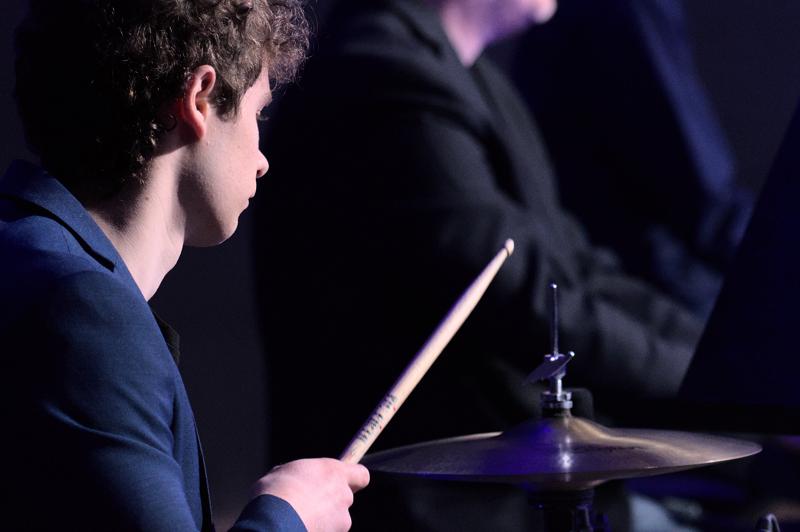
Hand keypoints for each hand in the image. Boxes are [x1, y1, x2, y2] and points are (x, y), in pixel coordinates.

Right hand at [252, 458, 369, 530]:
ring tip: (298, 518)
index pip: (361, 474)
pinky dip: (316, 530)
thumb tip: (295, 479)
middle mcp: (343, 495)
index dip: (352, 478)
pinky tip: (297, 528)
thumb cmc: (275, 493)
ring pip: (335, 519)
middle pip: (345, 498)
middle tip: (308, 502)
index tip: (340, 480)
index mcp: (334, 472)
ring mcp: (341, 520)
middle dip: (330, 501)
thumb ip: (300, 475)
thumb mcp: (283, 472)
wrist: (272, 524)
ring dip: (322, 519)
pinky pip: (326, 531)